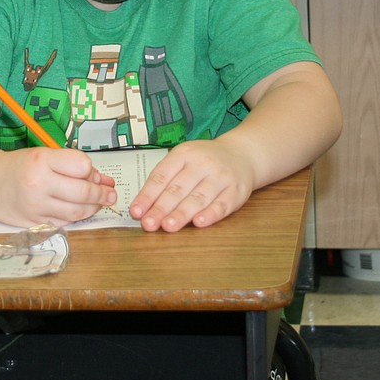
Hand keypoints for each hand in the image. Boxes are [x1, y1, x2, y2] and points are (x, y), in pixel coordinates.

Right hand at [0, 146, 116, 227]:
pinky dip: (76, 218)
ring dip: (94, 208)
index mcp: (41, 160)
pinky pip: (65, 223)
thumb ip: (71, 165)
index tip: (92, 172)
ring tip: (100, 203)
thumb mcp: (42, 155)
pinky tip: (80, 211)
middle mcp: (38, 184)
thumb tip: (102, 179)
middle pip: (83, 191)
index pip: (82, 165)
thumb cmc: (17, 166)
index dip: (91, 170)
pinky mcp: (34, 223)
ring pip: (77, 211)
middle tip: (111, 193)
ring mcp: (36, 206)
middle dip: (102, 193)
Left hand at [128, 140, 254, 231]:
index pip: (161, 176)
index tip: (136, 212)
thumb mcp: (183, 160)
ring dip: (182, 213)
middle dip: (161, 208)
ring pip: (198, 197)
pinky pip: (222, 204)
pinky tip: (199, 222)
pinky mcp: (236, 191)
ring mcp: (220, 177)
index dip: (147, 195)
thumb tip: (143, 206)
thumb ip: (165, 180)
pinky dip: (211, 214)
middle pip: (178, 188)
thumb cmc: (204, 161)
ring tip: (168, 226)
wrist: (242, 154)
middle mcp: (202, 163)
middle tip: (148, 224)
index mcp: (184, 153)